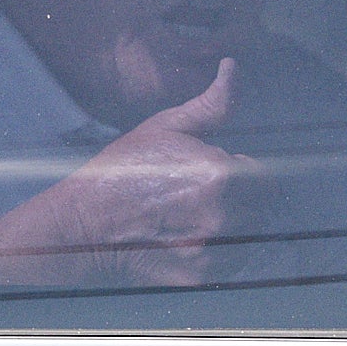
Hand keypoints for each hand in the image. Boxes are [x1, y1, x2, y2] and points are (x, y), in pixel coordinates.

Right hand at [0, 58, 261, 285]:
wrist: (83, 226)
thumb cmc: (122, 170)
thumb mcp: (166, 126)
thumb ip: (211, 102)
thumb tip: (232, 67)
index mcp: (221, 174)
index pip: (263, 176)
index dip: (238, 170)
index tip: (211, 172)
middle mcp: (224, 216)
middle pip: (260, 206)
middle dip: (238, 197)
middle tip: (196, 194)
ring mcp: (214, 252)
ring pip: (249, 234)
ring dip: (231, 225)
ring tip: (190, 216)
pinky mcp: (203, 278)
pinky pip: (233, 263)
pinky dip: (219, 252)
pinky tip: (185, 237)